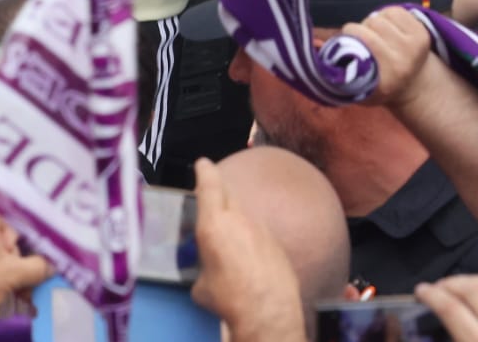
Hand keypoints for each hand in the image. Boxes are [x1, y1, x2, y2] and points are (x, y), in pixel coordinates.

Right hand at [189, 156, 305, 337]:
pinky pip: (259, 234)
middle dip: (218, 191)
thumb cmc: (228, 299)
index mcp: (214, 223)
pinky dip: (251, 241)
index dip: (204, 170)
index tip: (202, 163)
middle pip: (228, 193)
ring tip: (228, 243)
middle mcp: (240, 219)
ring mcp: (262, 229)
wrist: (269, 313)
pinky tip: (248, 262)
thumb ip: (201, 267)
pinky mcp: (277, 244)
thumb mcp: (200, 285)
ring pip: (244, 215)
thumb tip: (205, 273)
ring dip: (235, 222)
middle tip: (210, 198)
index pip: (209, 183)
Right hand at [346, 6, 435, 107]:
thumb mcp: (357, 89)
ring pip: (381, 16)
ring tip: (375, 35)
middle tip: (361, 39)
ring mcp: (415, 47)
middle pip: (370, 24)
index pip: (360, 38)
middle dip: (360, 28)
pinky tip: (388, 30)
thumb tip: (330, 55)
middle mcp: (402, 63)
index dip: (348, 35)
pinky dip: (386, 16)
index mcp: (384, 79)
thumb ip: (341, 74)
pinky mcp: (423, 34)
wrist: (414, 85)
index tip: (346, 43)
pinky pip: (394, 11)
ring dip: (373, 22)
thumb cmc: (377, 84)